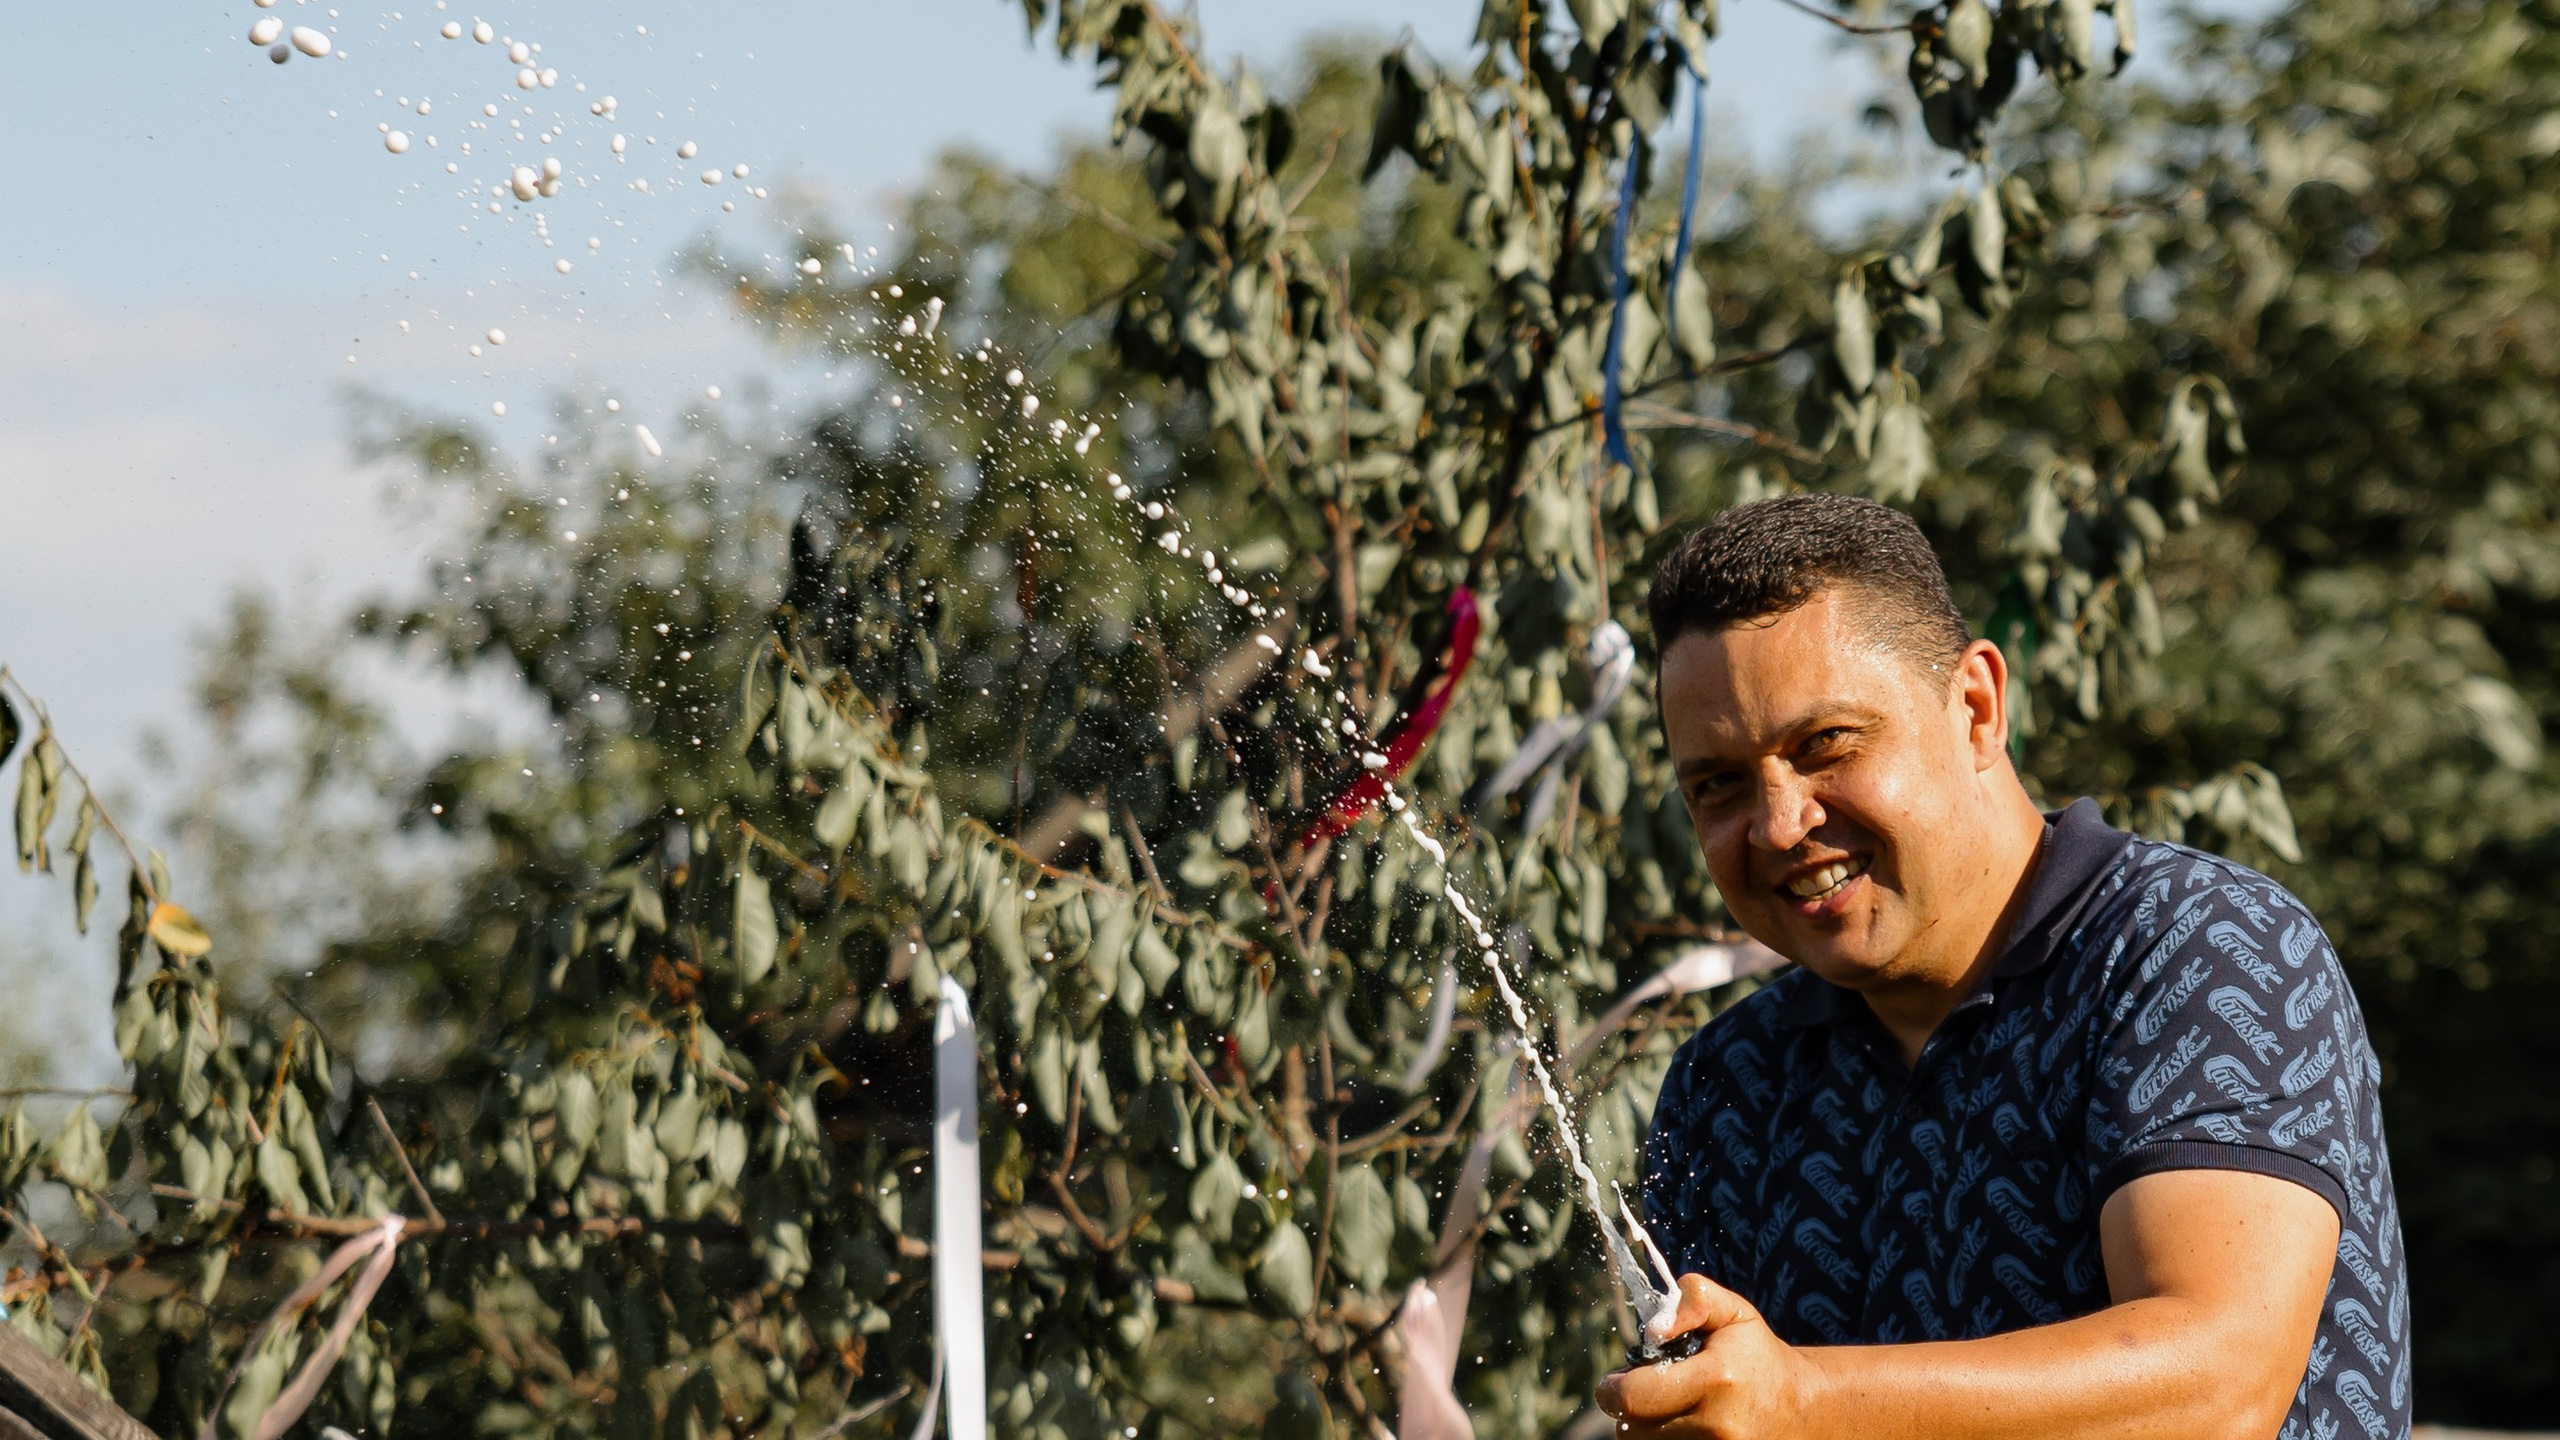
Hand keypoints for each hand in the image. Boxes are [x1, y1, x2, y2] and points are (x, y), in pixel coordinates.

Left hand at [1595, 1274, 1815, 1439]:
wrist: (1798, 1407)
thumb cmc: (1754, 1355)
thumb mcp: (1732, 1312)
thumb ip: (1693, 1299)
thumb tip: (1654, 1329)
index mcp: (1717, 1381)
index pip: (1633, 1397)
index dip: (1613, 1388)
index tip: (1618, 1379)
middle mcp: (1718, 1428)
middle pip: (1631, 1430)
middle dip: (1630, 1408)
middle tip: (1650, 1391)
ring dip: (1646, 1428)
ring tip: (1669, 1408)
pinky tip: (1679, 1425)